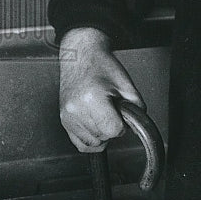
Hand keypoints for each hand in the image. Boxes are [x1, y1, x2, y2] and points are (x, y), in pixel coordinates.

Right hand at [59, 27, 145, 152]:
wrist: (80, 55)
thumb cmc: (100, 64)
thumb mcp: (125, 83)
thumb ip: (136, 106)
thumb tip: (136, 125)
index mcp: (92, 99)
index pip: (113, 130)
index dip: (123, 124)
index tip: (121, 114)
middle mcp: (76, 110)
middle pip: (104, 137)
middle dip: (112, 127)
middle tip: (112, 109)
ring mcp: (67, 116)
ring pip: (93, 143)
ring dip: (102, 134)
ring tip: (103, 113)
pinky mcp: (64, 120)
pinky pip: (81, 144)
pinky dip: (92, 139)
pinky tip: (96, 125)